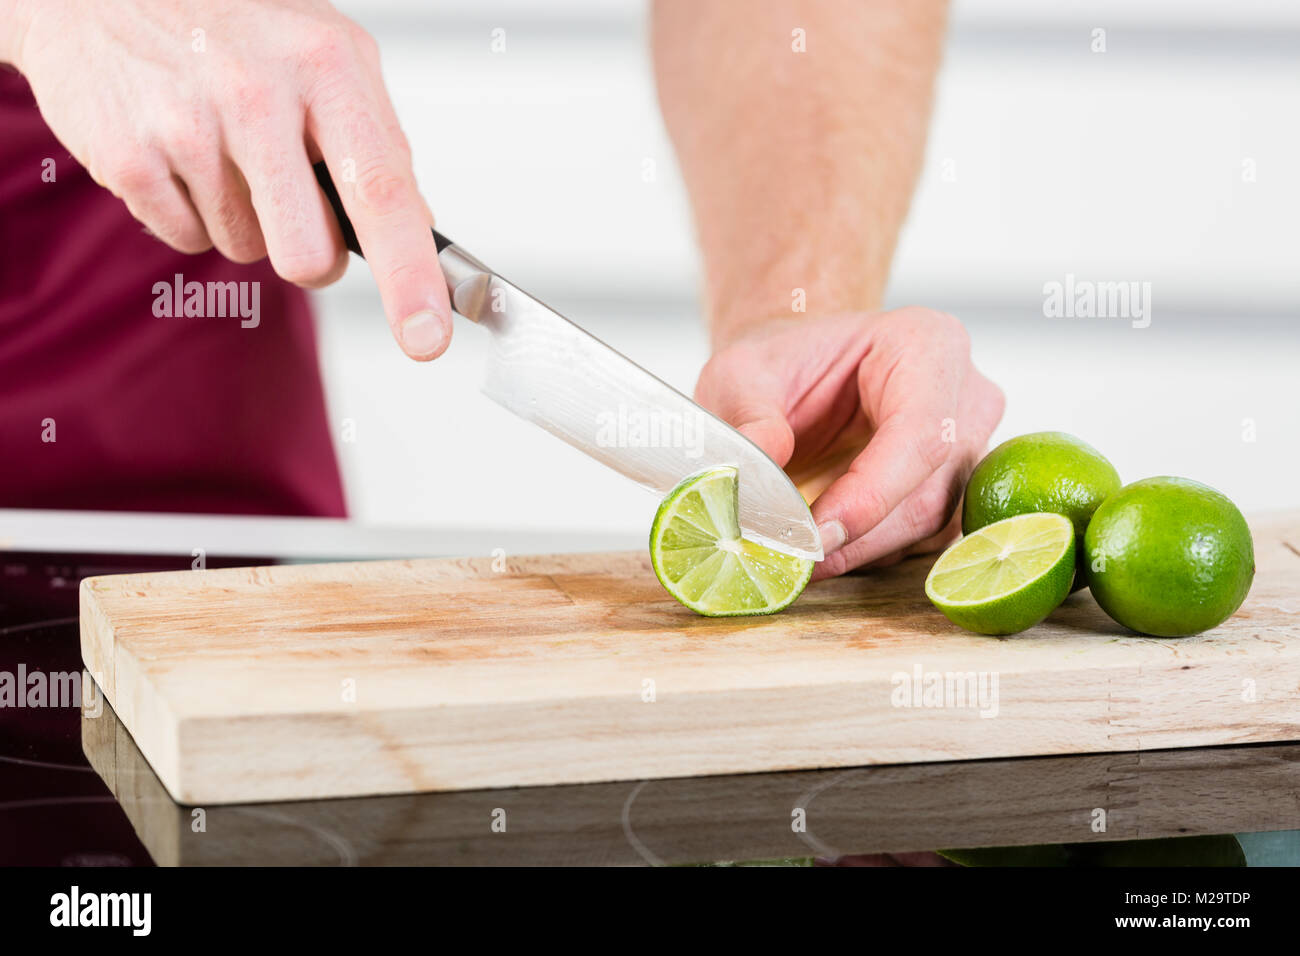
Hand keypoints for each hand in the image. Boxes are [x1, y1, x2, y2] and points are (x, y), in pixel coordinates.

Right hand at [7, 0, 449, 359]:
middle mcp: (257, 93)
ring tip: (221, 144)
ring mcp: (186, 126)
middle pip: (309, 256)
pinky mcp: (128, 157)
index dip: (412, 277)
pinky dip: (191, 210)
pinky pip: (187, 239)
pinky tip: (179, 149)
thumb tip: (419, 234)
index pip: (383, 193)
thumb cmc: (233, 23)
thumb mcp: (325, 54)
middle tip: (293, 201)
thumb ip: (377, 143)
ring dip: (245, 219)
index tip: (427, 338)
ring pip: (247, 250)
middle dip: (312, 255)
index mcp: (326, 65)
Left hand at [694, 308, 1004, 578]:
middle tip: (791, 557)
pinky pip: (919, 541)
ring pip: (928, 526)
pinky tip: (821, 547)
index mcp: (928, 345)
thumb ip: (749, 416)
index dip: (871, 495)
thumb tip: (758, 465)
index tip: (815, 534)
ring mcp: (968, 450)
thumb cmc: (780, 364)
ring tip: (795, 553)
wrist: (795, 375)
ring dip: (859, 550)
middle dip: (858, 535)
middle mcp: (966, 398)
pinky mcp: (952, 494)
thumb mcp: (742, 375)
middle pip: (930, 492)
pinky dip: (865, 551)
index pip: (921, 433)